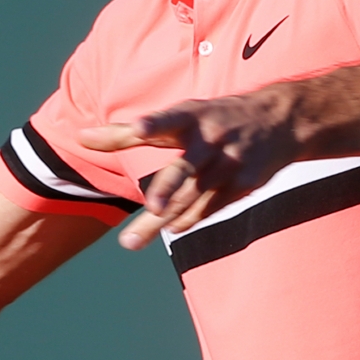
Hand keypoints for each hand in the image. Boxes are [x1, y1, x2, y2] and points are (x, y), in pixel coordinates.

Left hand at [76, 85, 302, 250]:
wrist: (279, 120)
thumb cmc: (212, 118)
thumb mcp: (176, 117)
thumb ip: (127, 132)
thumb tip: (80, 138)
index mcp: (190, 117)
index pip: (169, 120)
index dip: (155, 123)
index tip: (140, 128)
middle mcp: (210, 139)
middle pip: (184, 170)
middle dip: (166, 191)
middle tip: (151, 207)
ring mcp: (229, 163)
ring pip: (193, 198)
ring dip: (164, 221)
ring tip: (131, 241)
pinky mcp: (244, 183)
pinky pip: (212, 206)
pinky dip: (190, 218)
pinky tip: (172, 228)